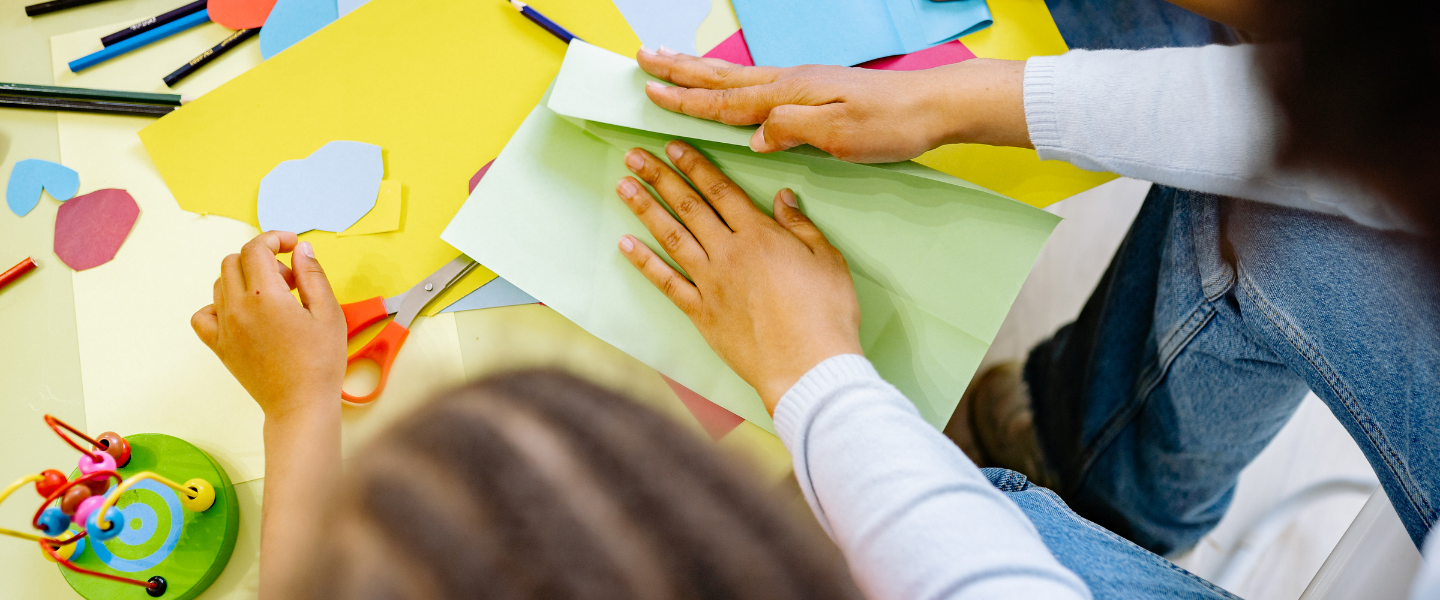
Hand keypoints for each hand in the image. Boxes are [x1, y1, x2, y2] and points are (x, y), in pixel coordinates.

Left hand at [191, 232, 346, 420]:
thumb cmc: (319, 362)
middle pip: (234, 260)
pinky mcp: (219, 346)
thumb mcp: (328, 312)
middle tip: (289, 278)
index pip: (255, 247)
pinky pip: (203, 314)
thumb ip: (312, 274)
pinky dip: (219, 305)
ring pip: (220, 283)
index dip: (275, 238)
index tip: (291, 245)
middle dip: (262, 259)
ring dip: (244, 279)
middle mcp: (237, 307)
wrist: (300, 404)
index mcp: (264, 295)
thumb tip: (301, 249)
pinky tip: (243, 313)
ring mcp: (224, 327)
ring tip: (272, 298)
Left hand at [615, 140, 861, 409]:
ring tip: (624, 186)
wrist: (807, 365)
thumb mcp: (827, 259)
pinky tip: (626, 245)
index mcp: (759, 235)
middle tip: (635, 156)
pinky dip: (644, 263)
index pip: (720, 190)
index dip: (695, 165)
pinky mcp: (702, 314)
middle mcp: (728, 253)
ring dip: (645, 209)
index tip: (673, 147)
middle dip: (660, 177)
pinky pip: (666, 283)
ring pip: (671, 237)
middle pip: (689, 206)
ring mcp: (711, 283)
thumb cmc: (826, 314)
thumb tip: (783, 197)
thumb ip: (801, 226)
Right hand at [637, 47, 1030, 162]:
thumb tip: (752, 135)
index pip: (726, 100)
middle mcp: (790, 83)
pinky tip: (727, 85)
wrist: (932, 106)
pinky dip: (729, 83)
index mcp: (790, 94)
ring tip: (670, 62)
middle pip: (722, 79)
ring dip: (699, 72)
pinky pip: (757, 84)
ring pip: (737, 78)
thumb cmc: (890, 124)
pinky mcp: (814, 92)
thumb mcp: (840, 134)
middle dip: (680, 72)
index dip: (686, 100)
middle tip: (643, 59)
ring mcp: (801, 85)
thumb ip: (791, 129)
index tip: (651, 93)